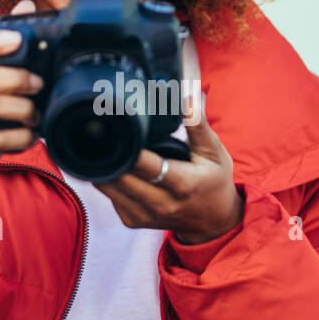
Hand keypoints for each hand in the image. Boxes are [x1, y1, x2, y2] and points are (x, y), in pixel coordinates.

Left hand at [93, 92, 244, 243]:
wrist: (212, 220)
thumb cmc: (213, 180)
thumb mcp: (213, 151)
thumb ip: (198, 125)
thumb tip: (188, 99)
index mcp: (183, 184)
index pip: (146, 165)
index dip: (130, 148)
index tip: (120, 129)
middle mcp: (161, 204)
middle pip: (120, 176)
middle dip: (111, 153)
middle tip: (105, 129)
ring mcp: (144, 215)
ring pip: (108, 187)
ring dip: (105, 165)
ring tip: (108, 144)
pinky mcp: (132, 221)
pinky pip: (109, 196)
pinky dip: (108, 178)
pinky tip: (116, 164)